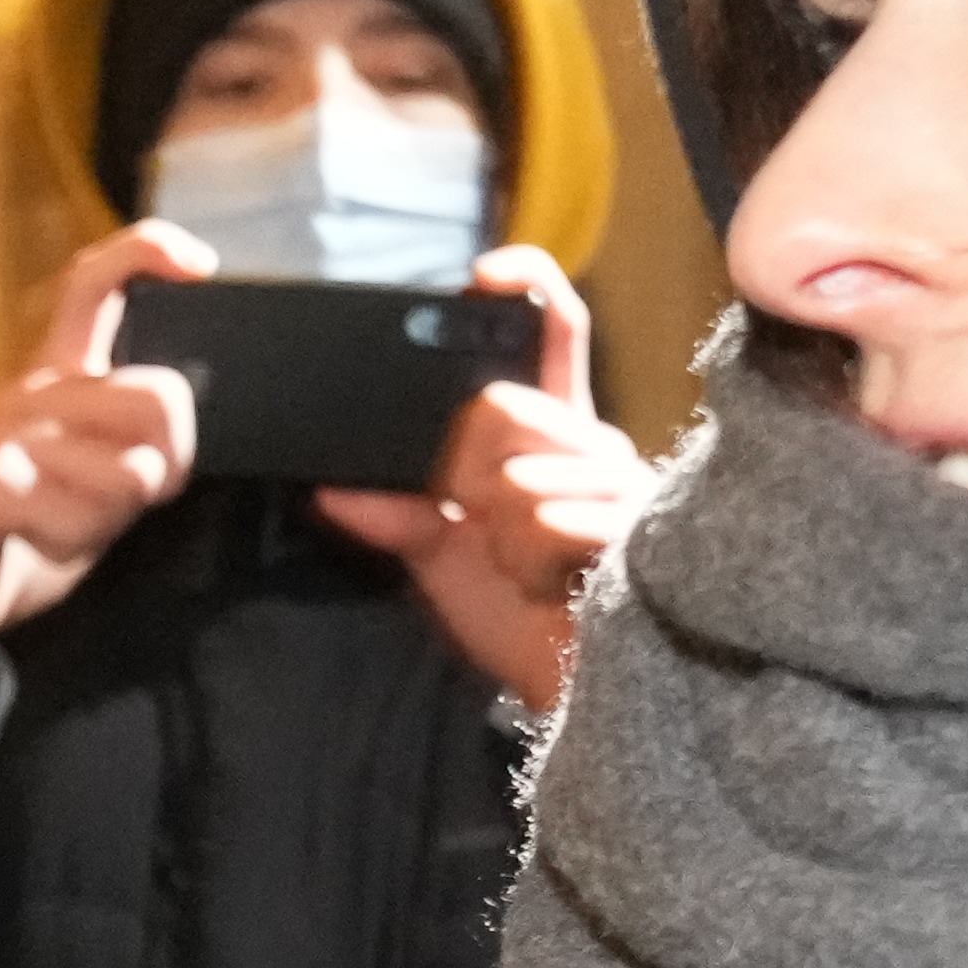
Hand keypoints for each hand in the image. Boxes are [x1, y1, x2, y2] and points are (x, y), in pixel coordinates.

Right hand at [0, 228, 207, 718]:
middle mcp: (32, 390)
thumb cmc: (24, 536)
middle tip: (136, 497)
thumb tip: (180, 418)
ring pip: (128, 470)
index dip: (148, 251)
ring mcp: (5, 433)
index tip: (200, 264)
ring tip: (66, 524)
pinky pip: (78, 513)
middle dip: (173, 462)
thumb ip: (139, 443)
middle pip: (159, 398)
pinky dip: (73, 540)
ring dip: (114, 517)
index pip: (95, 281)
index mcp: (59, 377)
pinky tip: (37, 539)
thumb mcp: (101, 481)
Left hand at [311, 260, 640, 710]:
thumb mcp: (442, 554)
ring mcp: (622, 482)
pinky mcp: (638, 525)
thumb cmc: (521, 617)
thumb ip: (397, 512)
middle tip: (483, 524)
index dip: (525, 288)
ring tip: (529, 570)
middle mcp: (595, 443)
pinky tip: (558, 586)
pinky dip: (531, 563)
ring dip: (503, 536)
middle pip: (502, 405)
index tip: (481, 276)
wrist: (574, 691)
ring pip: (517, 473)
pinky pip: (547, 520)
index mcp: (555, 432)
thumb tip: (329, 486)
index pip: (554, 330)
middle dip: (468, 475)